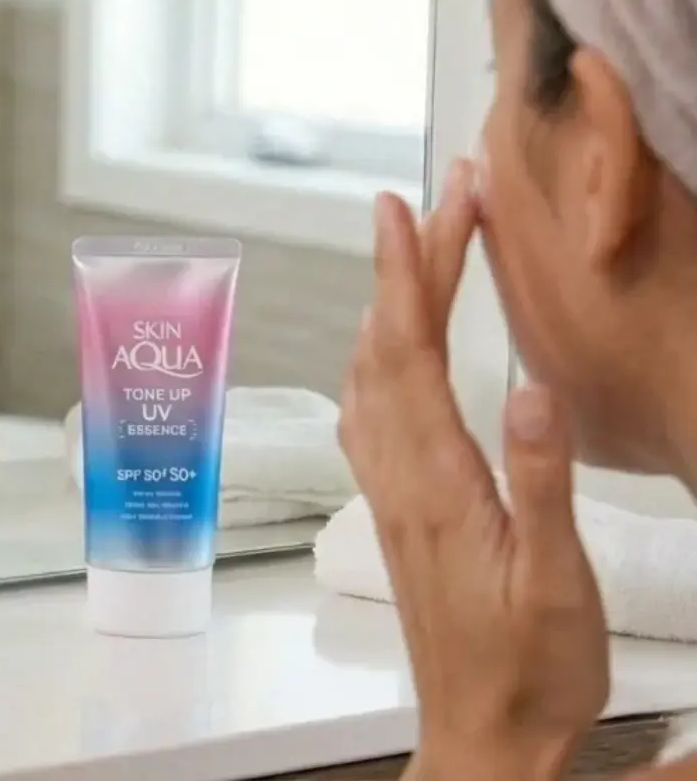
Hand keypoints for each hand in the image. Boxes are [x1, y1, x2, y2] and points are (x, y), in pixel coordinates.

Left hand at [339, 161, 609, 780]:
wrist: (483, 737)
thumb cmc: (528, 670)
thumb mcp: (553, 579)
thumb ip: (541, 483)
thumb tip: (531, 389)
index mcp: (437, 482)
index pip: (414, 352)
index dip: (413, 272)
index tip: (415, 207)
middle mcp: (399, 477)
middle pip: (390, 348)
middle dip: (408, 266)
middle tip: (433, 199)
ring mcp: (392, 494)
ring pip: (374, 376)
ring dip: (392, 305)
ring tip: (414, 250)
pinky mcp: (399, 513)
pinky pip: (373, 414)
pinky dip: (382, 359)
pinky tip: (388, 356)